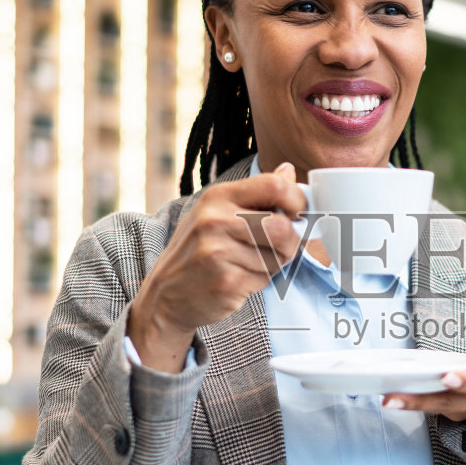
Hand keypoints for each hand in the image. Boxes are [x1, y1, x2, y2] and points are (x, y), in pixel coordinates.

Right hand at [129, 162, 305, 370]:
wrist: (166, 293)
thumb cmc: (198, 250)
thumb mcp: (218, 212)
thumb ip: (255, 194)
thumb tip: (288, 171)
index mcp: (218, 197)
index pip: (275, 186)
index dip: (298, 201)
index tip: (299, 214)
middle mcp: (215, 220)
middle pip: (283, 227)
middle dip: (291, 242)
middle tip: (280, 248)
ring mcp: (218, 252)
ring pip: (278, 257)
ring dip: (274, 265)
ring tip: (248, 264)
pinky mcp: (225, 281)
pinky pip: (265, 279)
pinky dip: (260, 282)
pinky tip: (239, 279)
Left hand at [383, 329, 465, 423]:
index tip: (448, 377)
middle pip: (451, 401)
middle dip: (422, 400)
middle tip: (395, 398)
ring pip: (438, 407)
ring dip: (413, 404)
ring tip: (389, 399)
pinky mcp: (454, 411)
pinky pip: (433, 407)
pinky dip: (415, 402)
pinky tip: (396, 396)